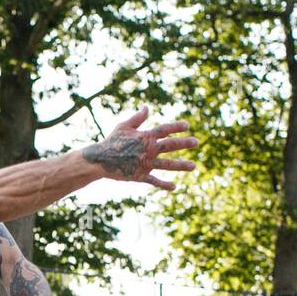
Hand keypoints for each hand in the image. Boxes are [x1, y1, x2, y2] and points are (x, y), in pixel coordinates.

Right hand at [82, 108, 198, 189]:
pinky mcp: (139, 175)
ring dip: (181, 165)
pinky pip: (154, 181)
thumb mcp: (124, 126)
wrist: (100, 160)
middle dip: (184, 143)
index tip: (187, 125)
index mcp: (145, 136)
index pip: (164, 129)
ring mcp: (145, 163)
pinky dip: (163, 184)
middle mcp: (147, 149)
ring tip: (193, 166)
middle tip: (196, 142)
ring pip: (166, 164)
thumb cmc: (112, 141)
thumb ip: (138, 118)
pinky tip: (174, 187)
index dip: (176, 127)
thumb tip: (147, 107)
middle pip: (170, 145)